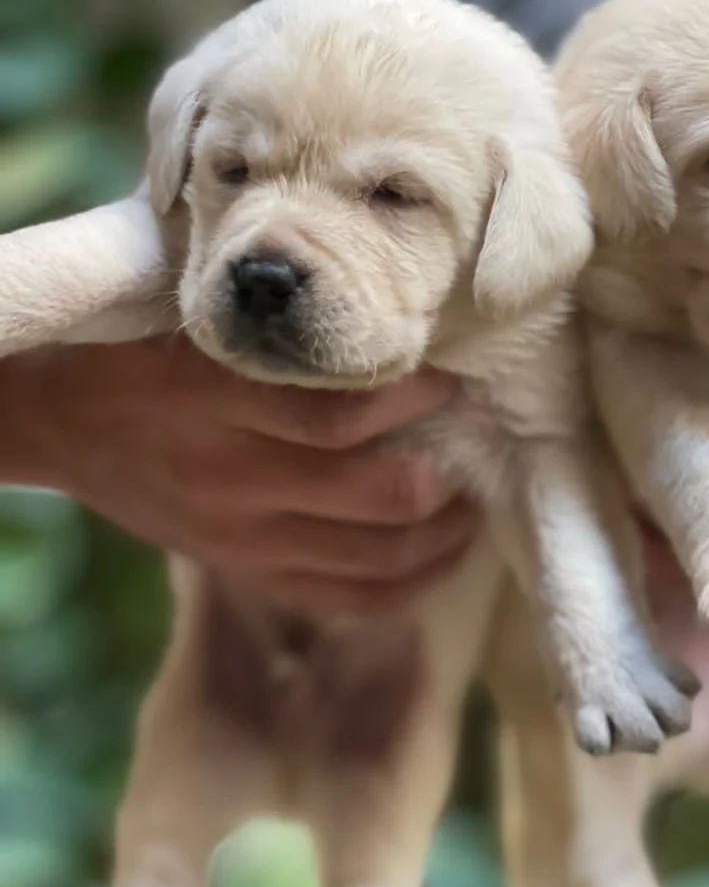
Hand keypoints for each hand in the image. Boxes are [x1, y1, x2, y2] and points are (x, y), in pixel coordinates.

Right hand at [0, 334, 478, 617]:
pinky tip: (439, 555)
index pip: (340, 412)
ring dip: (443, 535)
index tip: (451, 374)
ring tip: (470, 503)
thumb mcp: (197, 315)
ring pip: (374, 557)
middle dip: (445, 476)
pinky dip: (407, 585)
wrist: (58, 420)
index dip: (416, 397)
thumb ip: (278, 318)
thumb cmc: (144, 349)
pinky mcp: (244, 571)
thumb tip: (385, 286)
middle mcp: (233, 474)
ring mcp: (240, 535)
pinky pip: (344, 600)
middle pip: (376, 494)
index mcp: (217, 396)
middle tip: (473, 445)